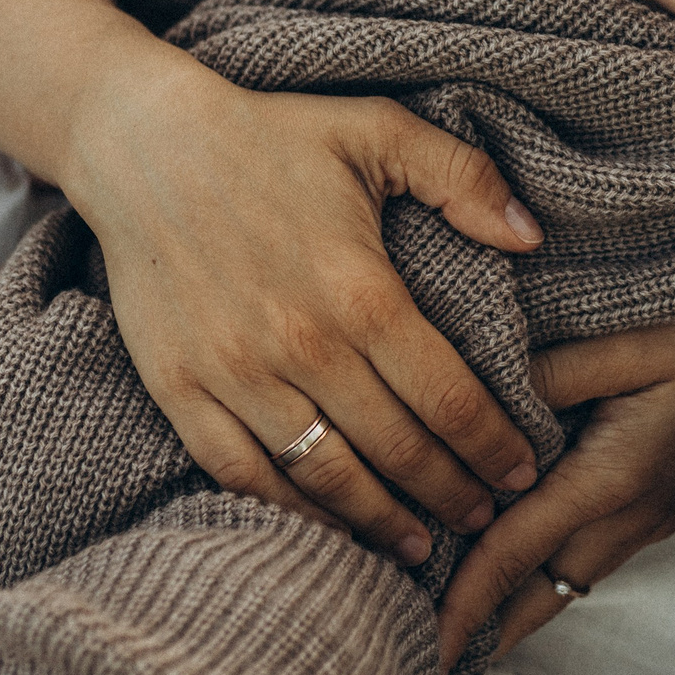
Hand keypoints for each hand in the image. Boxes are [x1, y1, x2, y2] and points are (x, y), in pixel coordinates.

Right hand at [64, 41, 546, 564]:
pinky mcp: (181, 391)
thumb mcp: (378, 130)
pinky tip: (329, 527)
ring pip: (325, 477)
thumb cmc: (270, 135)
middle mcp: (300, 345)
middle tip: (484, 519)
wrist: (141, 146)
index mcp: (359, 290)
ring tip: (420, 543)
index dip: (493, 446)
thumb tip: (532, 234)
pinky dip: (292, 513)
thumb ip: (463, 178)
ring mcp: (235, 375)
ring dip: (380, 521)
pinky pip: (244, 475)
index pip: (447, 397)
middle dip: (451, 494)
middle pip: (396, 449)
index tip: (521, 471)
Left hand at [437, 309, 674, 666]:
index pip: (517, 552)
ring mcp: (652, 515)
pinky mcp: (660, 504)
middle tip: (423, 668)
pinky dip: (543, 577)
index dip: (464, 603)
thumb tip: (479, 413)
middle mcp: (633, 513)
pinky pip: (589, 558)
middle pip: (540, 592)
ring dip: (512, 610)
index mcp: (615, 477)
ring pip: (567, 582)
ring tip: (455, 634)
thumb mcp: (625, 337)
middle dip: (482, 631)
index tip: (423, 651)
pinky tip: (512, 573)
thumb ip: (549, 375)